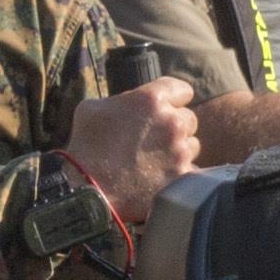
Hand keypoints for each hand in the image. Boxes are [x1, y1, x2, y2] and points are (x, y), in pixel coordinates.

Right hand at [63, 78, 199, 221]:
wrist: (89, 190)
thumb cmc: (86, 147)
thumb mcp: (92, 108)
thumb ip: (120, 99)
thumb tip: (129, 103)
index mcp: (151, 99)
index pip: (182, 90)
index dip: (173, 100)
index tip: (164, 109)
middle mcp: (172, 121)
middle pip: (189, 118)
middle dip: (175, 127)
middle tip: (155, 139)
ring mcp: (180, 151)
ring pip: (192, 145)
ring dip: (179, 150)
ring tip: (157, 160)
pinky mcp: (183, 176)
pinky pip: (191, 170)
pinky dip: (180, 173)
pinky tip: (162, 177)